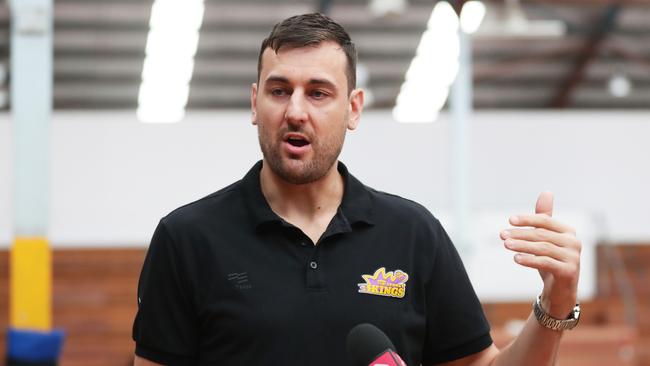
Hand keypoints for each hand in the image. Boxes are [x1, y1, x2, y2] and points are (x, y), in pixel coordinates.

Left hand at [501, 191, 580, 318]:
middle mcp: (574, 242)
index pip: (545, 221)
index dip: (527, 219)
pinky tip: (516, 258)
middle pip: (542, 234)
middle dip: (520, 234)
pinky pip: (546, 262)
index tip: (509, 220)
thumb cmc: (551, 261)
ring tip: (505, 245)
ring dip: (522, 245)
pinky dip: (530, 260)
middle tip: (502, 235)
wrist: (560, 291)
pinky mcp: (569, 271)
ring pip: (543, 248)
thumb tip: (546, 192)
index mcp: (568, 231)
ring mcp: (574, 257)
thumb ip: (544, 218)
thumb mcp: (546, 239)